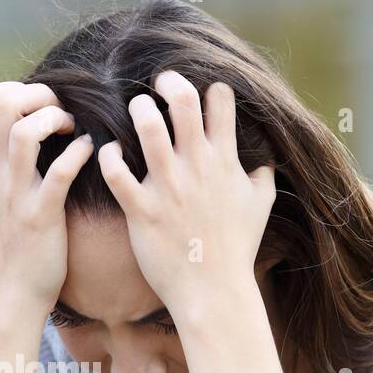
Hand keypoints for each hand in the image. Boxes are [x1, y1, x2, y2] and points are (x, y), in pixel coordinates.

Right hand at [0, 81, 93, 311]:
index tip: (45, 105)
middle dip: (39, 95)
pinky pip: (59, 173)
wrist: (10, 292)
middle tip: (61, 113)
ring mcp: (16, 194)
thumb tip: (18, 129)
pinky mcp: (40, 216)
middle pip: (2, 103)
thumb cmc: (12, 243)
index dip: (22, 88)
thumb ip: (3, 162)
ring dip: (54, 119)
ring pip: (23, 133)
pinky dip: (78, 154)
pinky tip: (90, 153)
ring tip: (71, 130)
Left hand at [97, 72, 274, 315]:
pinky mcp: (142, 210)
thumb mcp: (261, 206)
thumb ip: (262, 176)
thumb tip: (264, 159)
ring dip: (138, 109)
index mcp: (225, 161)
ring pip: (148, 125)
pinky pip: (116, 172)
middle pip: (182, 100)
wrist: (213, 290)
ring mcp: (168, 187)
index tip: (199, 96)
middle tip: (158, 84)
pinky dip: (108, 155)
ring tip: (136, 110)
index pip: (220, 100)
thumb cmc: (236, 249)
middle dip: (168, 82)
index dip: (209, 89)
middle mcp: (196, 167)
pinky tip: (109, 153)